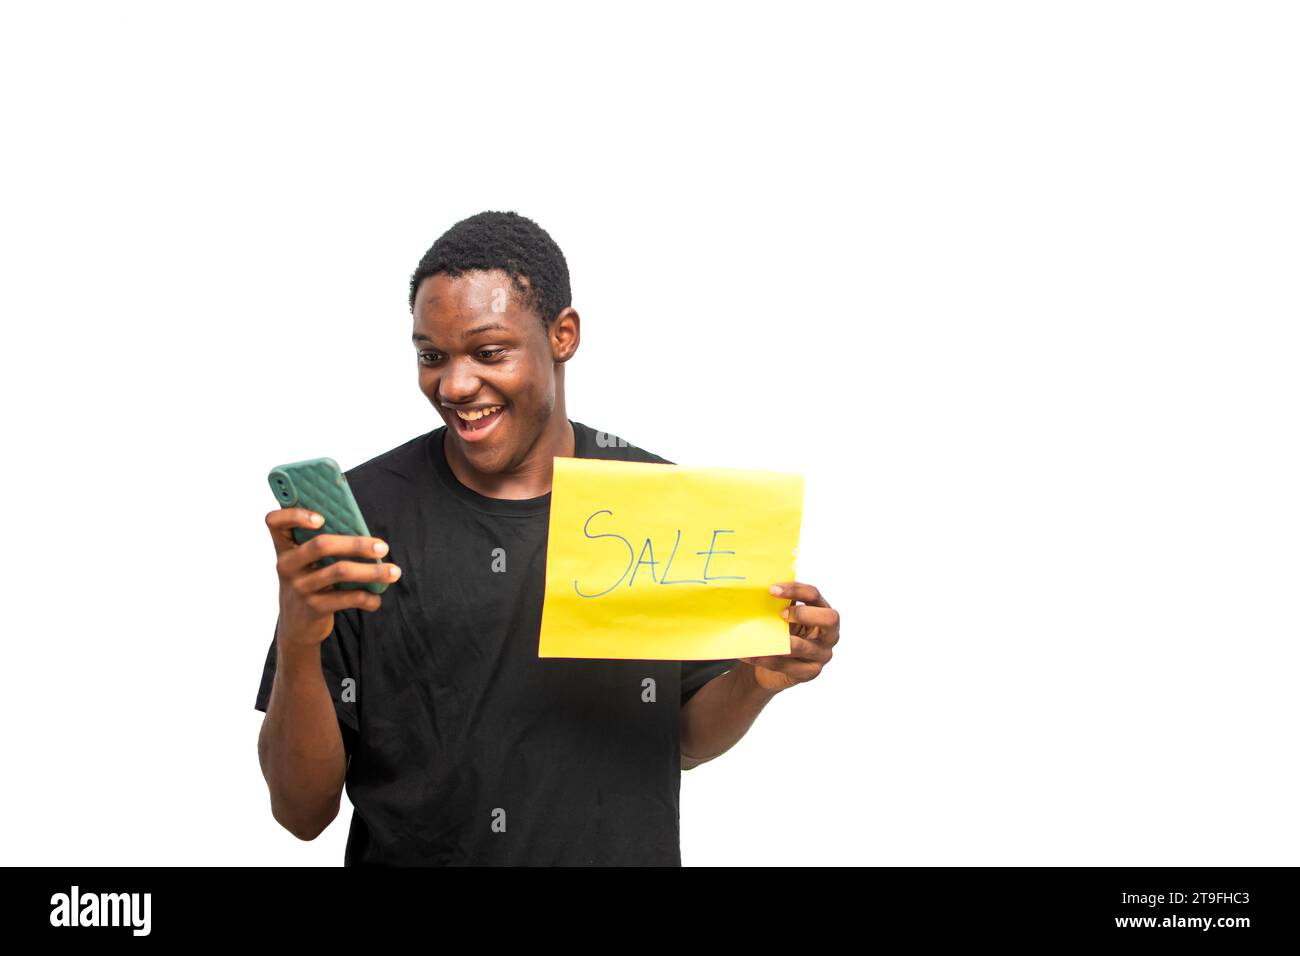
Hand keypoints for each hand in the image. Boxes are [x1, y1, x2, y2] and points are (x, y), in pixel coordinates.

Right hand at [266, 507, 401, 645]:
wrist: (297, 625)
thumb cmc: (312, 580)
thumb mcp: (308, 562)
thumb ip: (325, 543)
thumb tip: (366, 535)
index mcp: (285, 546)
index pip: (275, 522)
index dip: (295, 515)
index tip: (321, 517)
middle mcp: (287, 565)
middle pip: (321, 545)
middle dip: (357, 544)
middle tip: (383, 547)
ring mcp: (299, 587)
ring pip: (340, 571)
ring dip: (372, 571)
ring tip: (394, 572)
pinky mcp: (313, 608)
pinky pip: (346, 598)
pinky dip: (368, 598)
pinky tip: (377, 598)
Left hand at [738, 582, 839, 692]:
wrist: (770, 665)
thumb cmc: (780, 633)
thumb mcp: (782, 617)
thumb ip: (779, 604)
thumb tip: (758, 589)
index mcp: (822, 612)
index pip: (814, 595)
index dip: (795, 590)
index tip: (772, 590)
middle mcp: (829, 633)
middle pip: (830, 618)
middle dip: (804, 613)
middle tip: (780, 614)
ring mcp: (822, 655)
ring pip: (803, 647)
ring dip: (778, 641)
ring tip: (757, 637)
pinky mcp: (810, 672)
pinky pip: (788, 666)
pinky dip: (768, 659)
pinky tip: (751, 654)